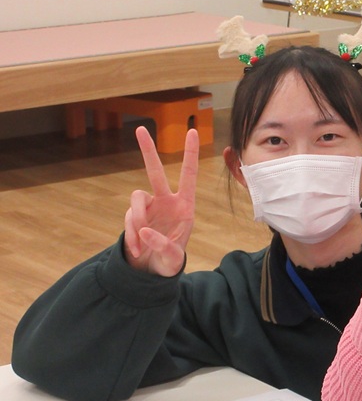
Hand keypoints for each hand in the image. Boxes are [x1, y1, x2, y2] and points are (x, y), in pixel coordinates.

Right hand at [123, 126, 198, 276]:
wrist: (153, 271)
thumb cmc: (170, 261)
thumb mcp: (172, 258)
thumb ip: (162, 245)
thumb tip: (144, 231)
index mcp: (185, 205)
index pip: (189, 175)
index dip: (190, 154)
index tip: (192, 131)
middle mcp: (166, 201)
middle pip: (154, 171)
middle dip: (147, 150)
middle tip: (140, 129)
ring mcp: (149, 207)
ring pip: (136, 200)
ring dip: (137, 221)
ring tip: (142, 245)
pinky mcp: (134, 216)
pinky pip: (129, 219)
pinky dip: (131, 235)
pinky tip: (138, 250)